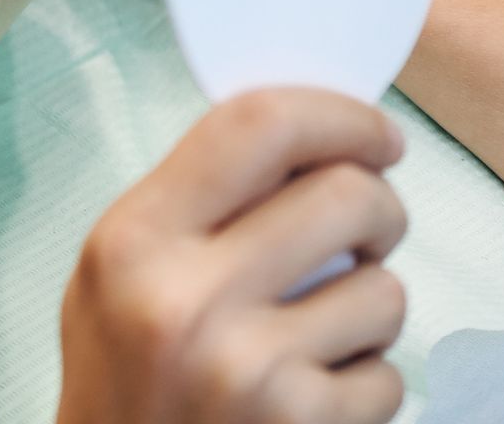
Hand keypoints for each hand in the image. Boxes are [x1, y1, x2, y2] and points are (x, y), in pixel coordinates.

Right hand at [58, 89, 408, 423]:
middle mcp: (188, 300)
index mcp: (133, 239)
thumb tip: (308, 137)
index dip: (336, 115)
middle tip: (365, 231)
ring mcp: (250, 370)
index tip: (374, 133)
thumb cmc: (121, 370)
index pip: (257, 128)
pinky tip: (313, 388)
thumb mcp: (113, 267)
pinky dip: (365, 380)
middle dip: (380, 206)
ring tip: (319, 324)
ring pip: (385, 288)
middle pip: (348, 195)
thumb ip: (190, 199)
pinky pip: (390, 375)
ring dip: (369, 302)